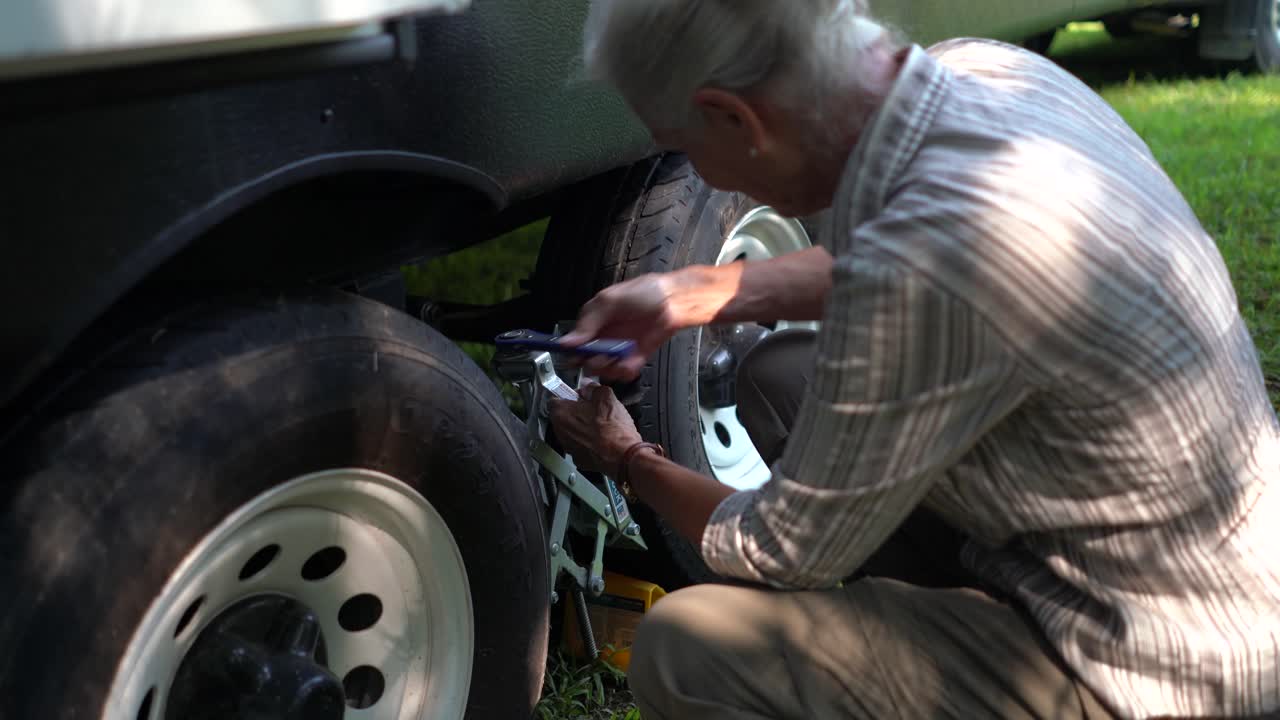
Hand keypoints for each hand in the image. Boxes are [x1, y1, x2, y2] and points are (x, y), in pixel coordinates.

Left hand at [548, 384, 642, 474]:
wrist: (623, 455)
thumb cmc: (612, 429)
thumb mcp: (606, 397)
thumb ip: (592, 388)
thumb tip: (589, 387)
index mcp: (561, 414)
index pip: (554, 399)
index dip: (568, 395)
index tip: (579, 395)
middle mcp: (560, 432)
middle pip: (562, 417)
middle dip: (575, 412)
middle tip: (592, 409)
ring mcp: (569, 448)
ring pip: (571, 432)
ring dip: (582, 427)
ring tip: (600, 425)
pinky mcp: (579, 459)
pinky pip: (580, 446)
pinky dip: (588, 442)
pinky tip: (601, 438)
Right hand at [560, 273, 681, 380]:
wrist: (675, 300)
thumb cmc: (646, 292)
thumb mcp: (609, 301)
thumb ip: (588, 322)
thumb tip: (567, 341)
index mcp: (594, 322)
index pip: (575, 343)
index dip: (573, 353)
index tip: (575, 358)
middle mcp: (605, 336)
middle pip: (587, 360)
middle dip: (592, 362)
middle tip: (601, 356)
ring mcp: (620, 348)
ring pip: (605, 369)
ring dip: (609, 369)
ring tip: (618, 360)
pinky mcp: (635, 357)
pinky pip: (624, 372)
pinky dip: (626, 372)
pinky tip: (629, 364)